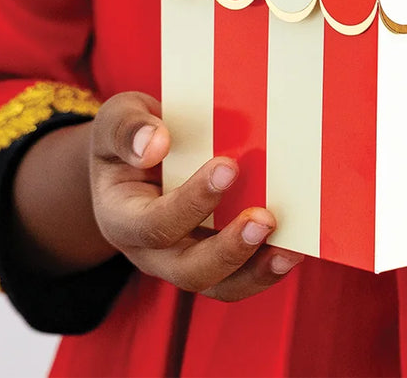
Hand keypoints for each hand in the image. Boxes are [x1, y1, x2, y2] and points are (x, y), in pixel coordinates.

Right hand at [89, 92, 302, 300]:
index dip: (192, 201)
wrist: (133, 160)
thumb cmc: (129, 138)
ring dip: (256, 270)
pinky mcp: (212, 260)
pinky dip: (265, 268)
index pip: (153, 224)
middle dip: (228, 249)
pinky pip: (238, 278)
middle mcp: (150, 251)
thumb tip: (156, 143)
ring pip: (218, 286)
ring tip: (289, 249)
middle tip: (264, 218)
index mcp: (120, 218)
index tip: (227, 165)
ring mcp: (182, 260)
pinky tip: (291, 248)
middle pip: (187, 271)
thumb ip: (127, 128)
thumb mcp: (115, 120)